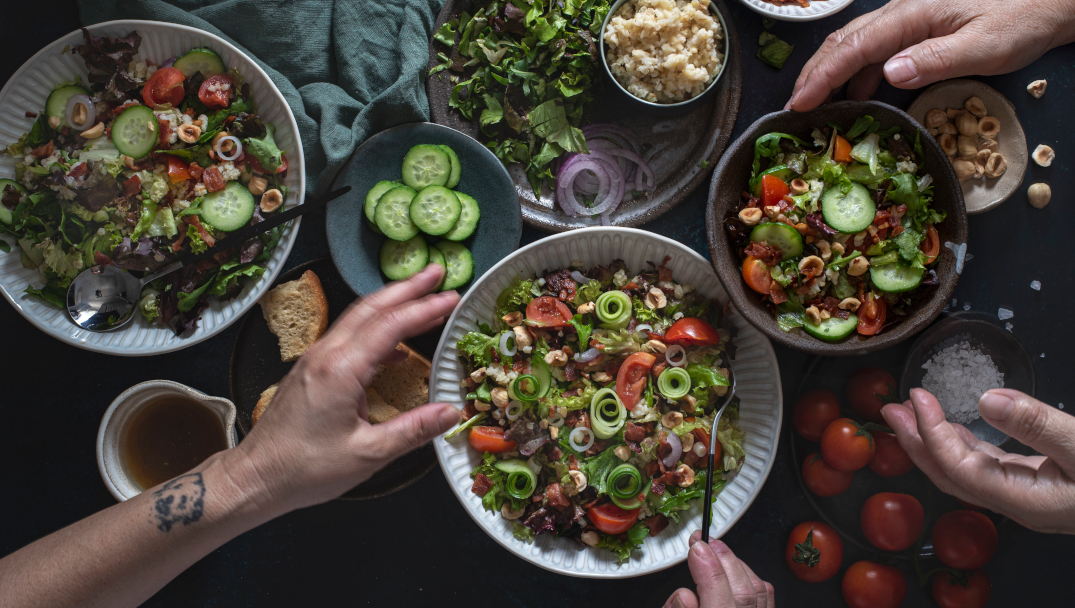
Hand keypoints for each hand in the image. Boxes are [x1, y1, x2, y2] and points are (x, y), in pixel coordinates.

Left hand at [228, 264, 460, 513]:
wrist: (256, 477)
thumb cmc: (304, 470)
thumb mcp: (368, 455)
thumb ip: (413, 430)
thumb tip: (450, 413)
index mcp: (340, 371)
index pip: (390, 326)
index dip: (424, 309)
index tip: (452, 298)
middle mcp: (325, 356)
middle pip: (371, 308)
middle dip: (407, 288)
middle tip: (437, 273)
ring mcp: (315, 360)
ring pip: (358, 318)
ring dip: (391, 303)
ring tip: (422, 298)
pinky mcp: (311, 370)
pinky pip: (348, 337)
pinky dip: (376, 329)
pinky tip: (396, 347)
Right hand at [663, 532, 773, 607]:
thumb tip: (683, 595)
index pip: (719, 603)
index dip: (708, 570)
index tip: (695, 546)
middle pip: (743, 592)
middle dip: (723, 559)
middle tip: (702, 540)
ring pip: (759, 593)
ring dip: (736, 565)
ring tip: (715, 549)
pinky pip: (767, 600)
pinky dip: (751, 579)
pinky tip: (736, 571)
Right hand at [788, 0, 1074, 110]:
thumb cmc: (1025, 17)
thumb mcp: (986, 45)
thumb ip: (936, 59)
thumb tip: (888, 73)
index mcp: (913, 14)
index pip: (854, 48)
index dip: (822, 76)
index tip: (800, 103)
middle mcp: (904, 12)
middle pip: (844, 42)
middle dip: (814, 74)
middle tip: (794, 108)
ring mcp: (910, 18)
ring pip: (856, 44)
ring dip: (831, 74)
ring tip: (816, 105)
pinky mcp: (919, 27)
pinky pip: (876, 49)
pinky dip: (856, 74)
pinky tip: (857, 96)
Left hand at [882, 388, 1074, 533]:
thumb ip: (1037, 425)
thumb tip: (987, 400)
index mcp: (1024, 501)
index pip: (957, 467)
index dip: (931, 431)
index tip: (916, 397)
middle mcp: (1016, 504)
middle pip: (948, 474)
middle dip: (915, 441)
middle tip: (890, 410)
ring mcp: (1023, 496)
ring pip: (964, 471)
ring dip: (934, 440)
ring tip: (910, 411)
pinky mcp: (1033, 485)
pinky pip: (984, 466)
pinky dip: (962, 444)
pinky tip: (950, 428)